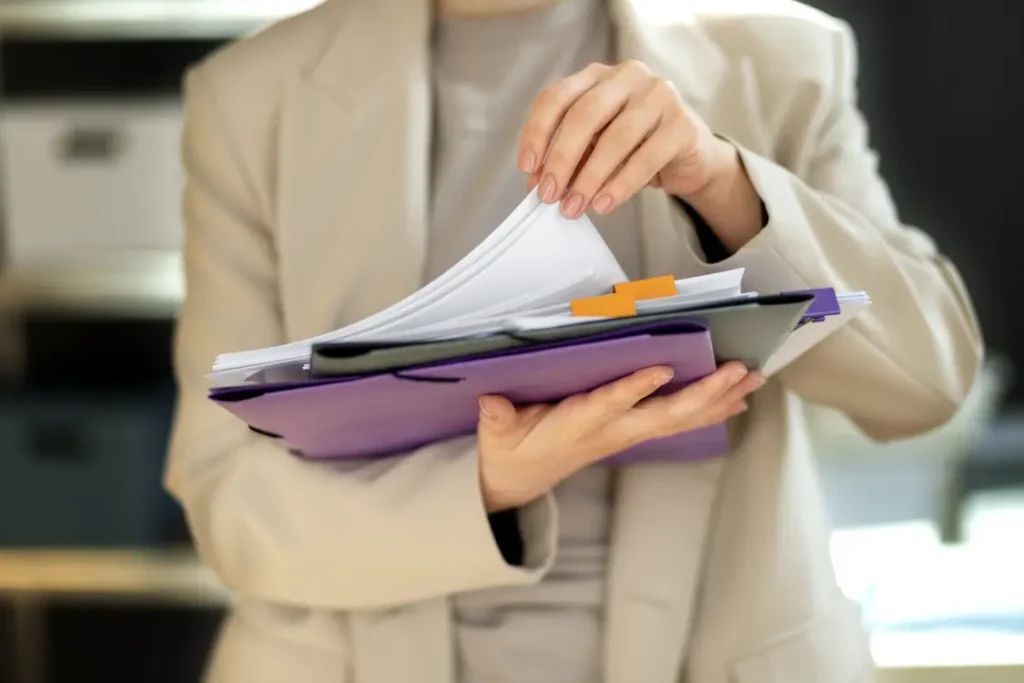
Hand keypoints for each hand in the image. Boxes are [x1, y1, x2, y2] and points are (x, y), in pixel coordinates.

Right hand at [476, 361, 763, 512]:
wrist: (521, 481)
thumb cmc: (511, 449)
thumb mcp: (496, 433)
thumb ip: (497, 417)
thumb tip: (491, 400)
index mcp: (576, 426)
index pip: (608, 405)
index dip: (634, 389)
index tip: (662, 369)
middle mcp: (610, 432)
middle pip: (662, 416)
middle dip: (702, 394)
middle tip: (736, 372)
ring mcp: (625, 435)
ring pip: (679, 419)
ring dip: (718, 399)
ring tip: (752, 378)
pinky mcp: (632, 433)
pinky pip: (677, 423)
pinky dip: (710, 410)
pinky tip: (737, 399)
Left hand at [518, 60, 734, 217]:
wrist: (690, 157)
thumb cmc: (636, 148)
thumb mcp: (595, 148)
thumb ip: (570, 158)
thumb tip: (538, 183)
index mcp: (598, 76)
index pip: (557, 96)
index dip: (538, 132)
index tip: (527, 168)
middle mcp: (628, 77)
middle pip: (585, 114)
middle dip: (561, 158)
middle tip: (549, 194)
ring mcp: (659, 96)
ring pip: (616, 137)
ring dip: (589, 178)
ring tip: (574, 207)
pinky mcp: (682, 124)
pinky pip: (646, 158)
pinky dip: (621, 185)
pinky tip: (603, 204)